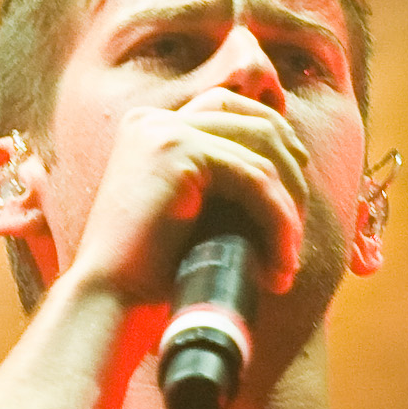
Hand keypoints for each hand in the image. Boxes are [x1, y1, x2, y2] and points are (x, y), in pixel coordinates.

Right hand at [72, 85, 309, 306]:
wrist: (109, 301)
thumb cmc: (150, 272)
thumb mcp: (191, 212)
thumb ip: (223, 184)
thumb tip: (295, 169)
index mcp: (151, 128)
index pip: (231, 107)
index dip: (275, 138)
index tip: (298, 184)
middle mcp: (154, 120)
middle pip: (256, 122)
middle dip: (292, 175)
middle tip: (298, 233)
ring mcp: (164, 130)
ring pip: (263, 155)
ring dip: (289, 210)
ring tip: (288, 262)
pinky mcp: (177, 151)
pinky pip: (254, 179)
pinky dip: (278, 222)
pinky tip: (282, 262)